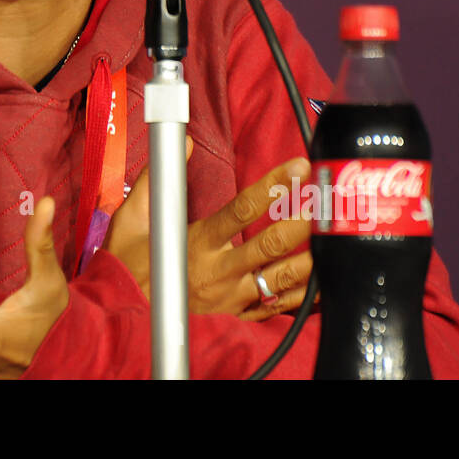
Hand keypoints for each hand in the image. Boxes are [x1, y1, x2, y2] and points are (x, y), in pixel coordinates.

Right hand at [102, 141, 314, 318]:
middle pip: (271, 244)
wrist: (123, 312)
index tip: (297, 167)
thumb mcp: (132, 218)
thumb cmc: (128, 265)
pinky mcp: (236, 314)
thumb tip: (184, 144)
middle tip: (330, 201)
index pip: (242, 209)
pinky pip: (276, 307)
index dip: (273, 186)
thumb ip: (157, 180)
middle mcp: (220, 272)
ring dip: (311, 259)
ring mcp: (231, 297)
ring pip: (281, 278)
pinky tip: (323, 282)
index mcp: (198, 243)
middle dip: (304, 221)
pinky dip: (303, 296)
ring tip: (336, 239)